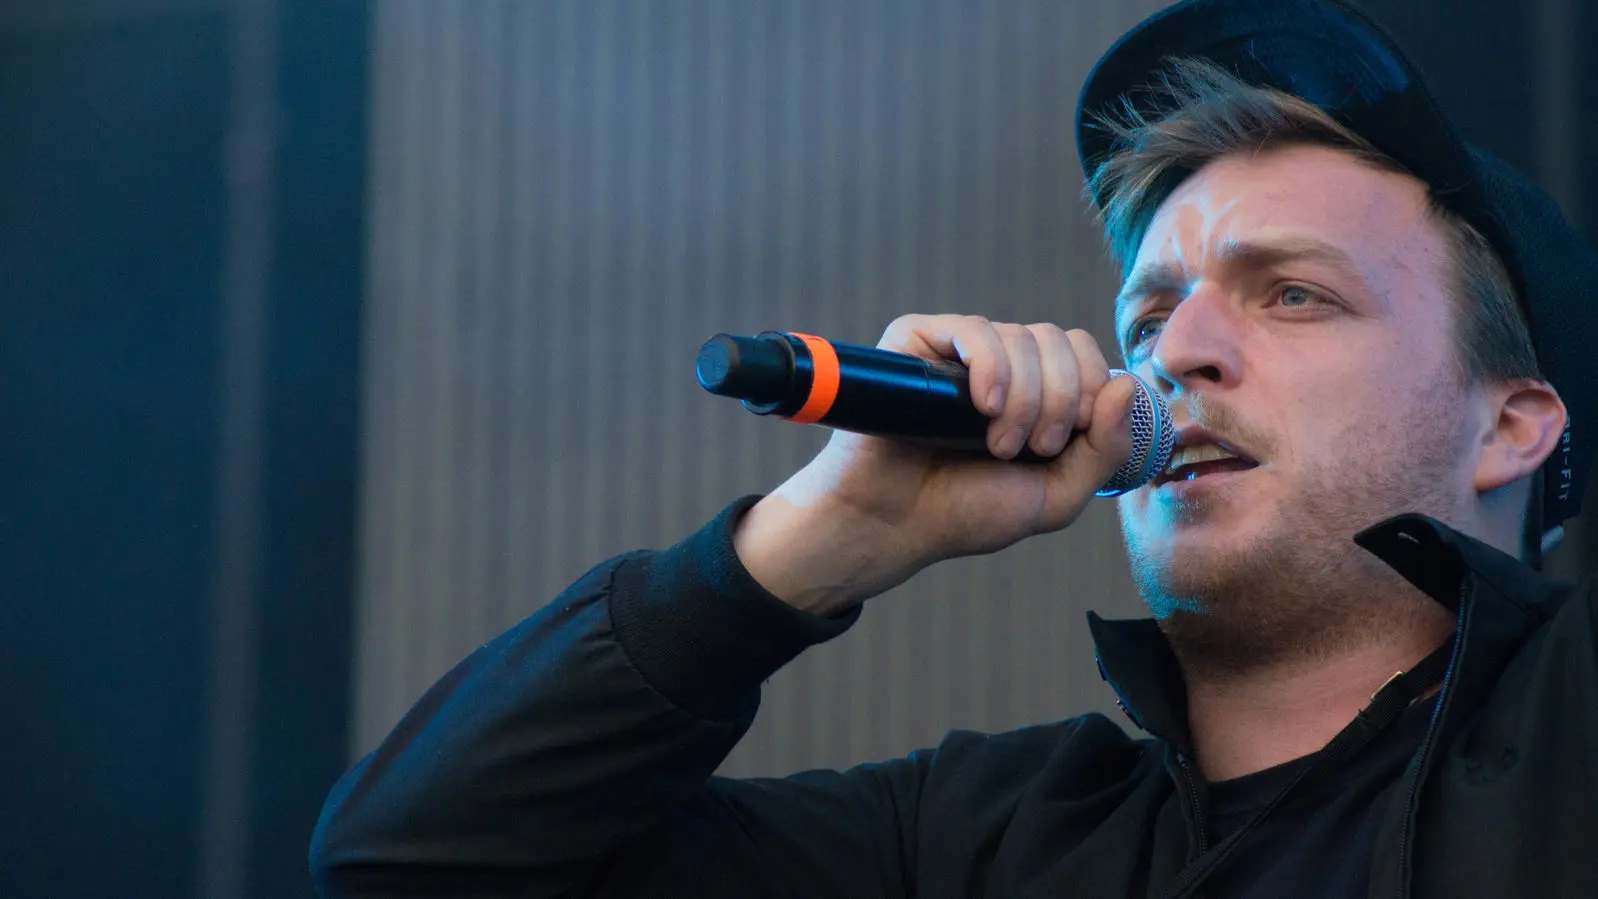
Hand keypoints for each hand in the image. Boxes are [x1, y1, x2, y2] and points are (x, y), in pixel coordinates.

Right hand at [733, 313, 1136, 613]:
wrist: (891, 524)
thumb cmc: (964, 512)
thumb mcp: (1055, 495)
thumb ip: (1104, 449)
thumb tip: (1128, 384)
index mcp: (1036, 392)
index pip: (1083, 354)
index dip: (1089, 391)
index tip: (1064, 443)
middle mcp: (1001, 365)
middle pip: (1060, 341)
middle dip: (1061, 400)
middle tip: (1032, 449)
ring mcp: (960, 350)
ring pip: (1023, 338)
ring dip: (1026, 399)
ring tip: (997, 445)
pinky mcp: (919, 340)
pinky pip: (976, 329)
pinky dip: (993, 367)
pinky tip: (984, 407)